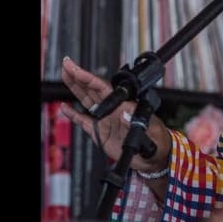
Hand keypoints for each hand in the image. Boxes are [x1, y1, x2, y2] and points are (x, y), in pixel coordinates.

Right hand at [60, 56, 171, 174]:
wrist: (155, 157)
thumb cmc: (158, 141)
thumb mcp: (150, 130)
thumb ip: (137, 122)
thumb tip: (125, 112)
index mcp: (124, 106)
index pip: (104, 88)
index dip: (89, 78)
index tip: (78, 70)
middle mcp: (113, 110)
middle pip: (93, 90)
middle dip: (79, 77)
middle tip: (67, 64)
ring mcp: (106, 120)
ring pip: (87, 101)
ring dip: (76, 89)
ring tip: (65, 76)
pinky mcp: (101, 133)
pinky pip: (84, 121)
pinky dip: (74, 115)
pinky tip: (65, 107)